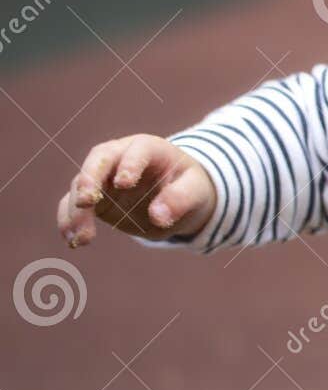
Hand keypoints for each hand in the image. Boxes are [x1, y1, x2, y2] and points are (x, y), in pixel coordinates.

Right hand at [57, 134, 216, 247]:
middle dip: (89, 180)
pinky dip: (69, 221)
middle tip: (85, 202)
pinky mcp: (93, 199)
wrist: (178, 197)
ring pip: (80, 186)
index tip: (124, 184)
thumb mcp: (195, 191)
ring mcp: (102, 177)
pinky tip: (73, 241)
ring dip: (76, 211)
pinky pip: (73, 206)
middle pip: (98, 161)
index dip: (129, 164)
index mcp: (148, 148)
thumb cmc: (189, 186)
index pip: (136, 150)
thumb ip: (181, 199)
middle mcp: (119, 157)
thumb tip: (159, 217)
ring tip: (81, 238)